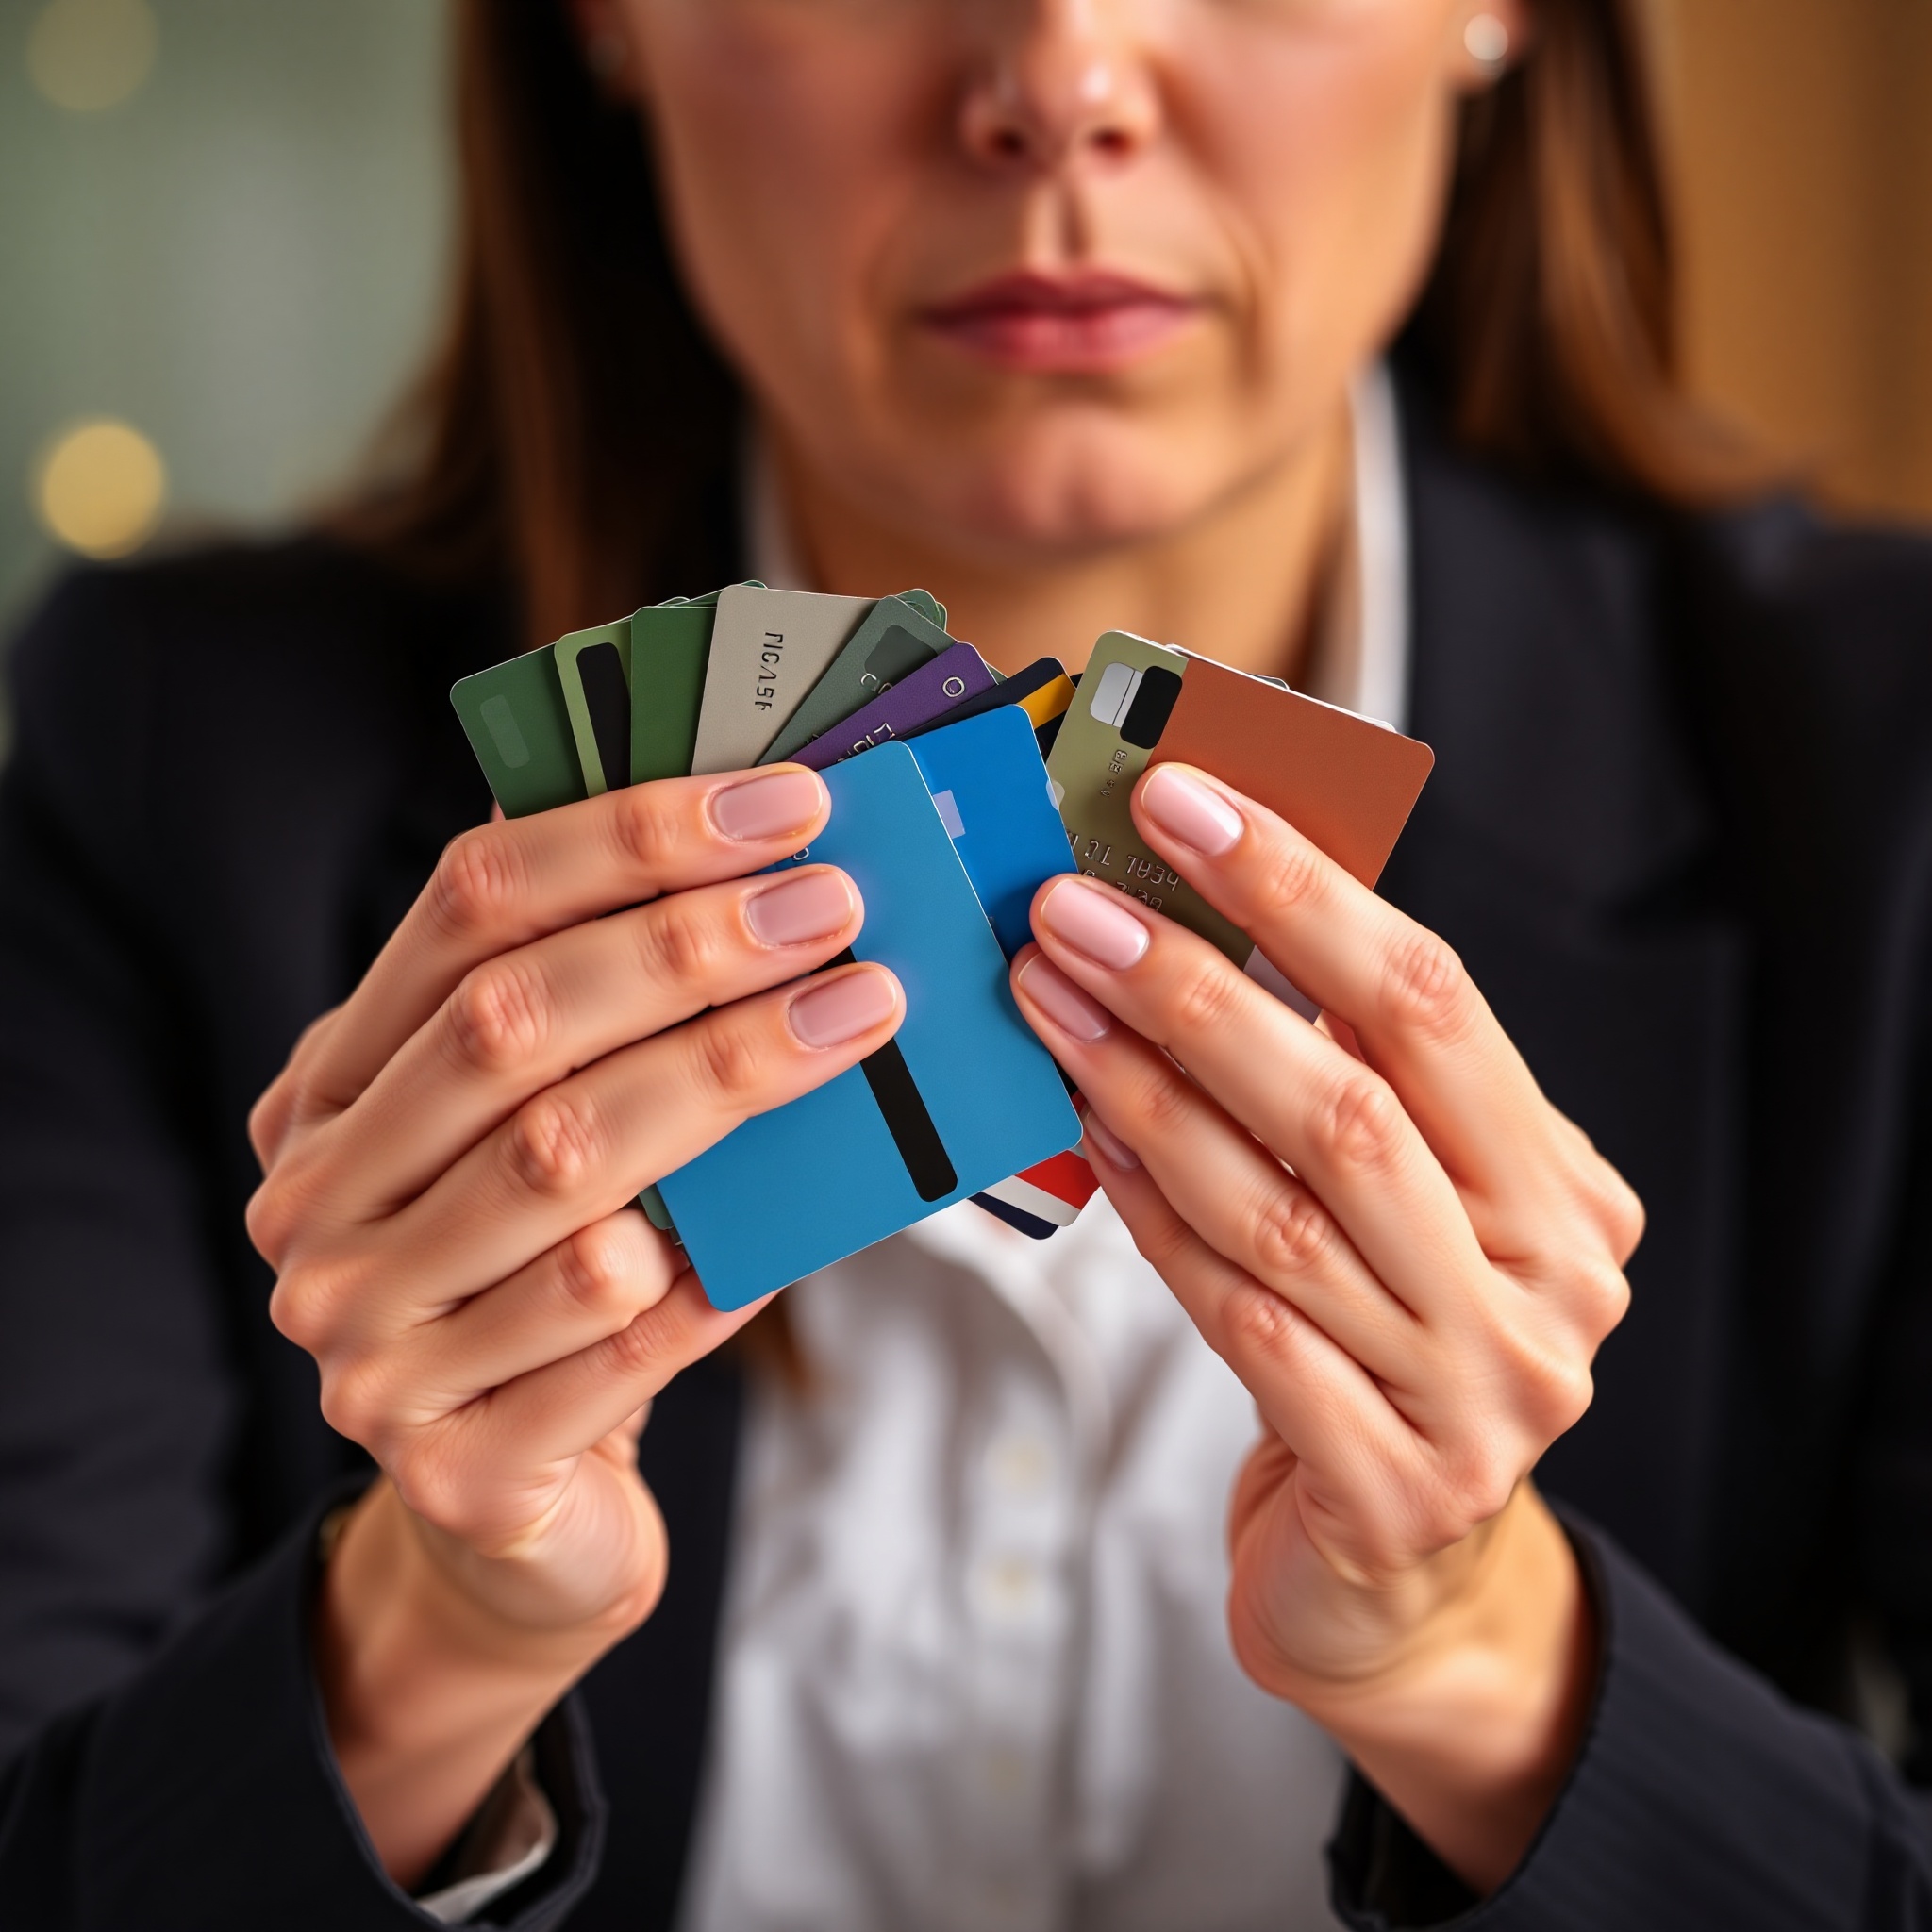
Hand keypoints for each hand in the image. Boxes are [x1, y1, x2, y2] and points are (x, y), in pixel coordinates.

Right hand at [246, 767, 902, 1879]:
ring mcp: (365, 1344)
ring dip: (731, 1081)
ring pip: (566, 1173)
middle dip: (691, 951)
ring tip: (860, 1019)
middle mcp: (316, 1205)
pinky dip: (719, 1270)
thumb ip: (595, 1021)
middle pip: (511, 1028)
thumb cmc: (550, 1282)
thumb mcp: (544, 1136)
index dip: (627, 841)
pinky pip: (619, 1337)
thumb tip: (757, 849)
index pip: (467, 909)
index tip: (785, 807)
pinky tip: (797, 1225)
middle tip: (837, 907)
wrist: (513, 1513)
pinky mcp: (455, 1466)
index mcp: (328, 1089)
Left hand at [1010, 763, 1640, 1890]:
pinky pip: (1240, 1320)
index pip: (1436, 1005)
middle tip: (1069, 908)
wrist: (1401, 1584)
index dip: (1304, 893)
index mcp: (1567, 1192)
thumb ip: (1356, 1090)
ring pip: (1281, 1208)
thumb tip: (1203, 910)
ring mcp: (1476, 1399)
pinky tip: (1084, 1134)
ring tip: (1044, 1001)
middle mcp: (1545, 1291)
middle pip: (1354, 1102)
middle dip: (1198, 988)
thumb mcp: (1412, 1214)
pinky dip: (1153, 1217)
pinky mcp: (1388, 1484)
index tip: (1182, 804)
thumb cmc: (1387, 1348)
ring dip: (1144, 1088)